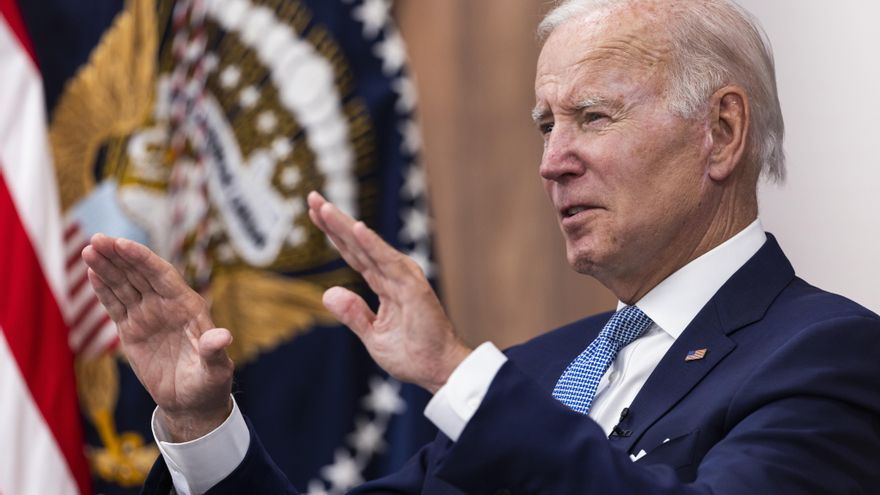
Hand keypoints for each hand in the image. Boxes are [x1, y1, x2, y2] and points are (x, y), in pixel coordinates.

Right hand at [82, 234, 232, 441]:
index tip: (122, 244)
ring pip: (125, 285)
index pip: (162, 275)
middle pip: (140, 274)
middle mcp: (167, 306)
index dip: (142, 259)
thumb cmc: (209, 384)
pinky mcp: (133, 329)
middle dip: (120, 256)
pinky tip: (92, 272)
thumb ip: (214, 351)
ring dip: (107, 267)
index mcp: (189, 307)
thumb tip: (222, 337)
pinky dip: (104, 289)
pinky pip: (116, 304)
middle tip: (96, 239)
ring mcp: (149, 316)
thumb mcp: (215, 369)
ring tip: (88, 249)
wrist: (192, 402)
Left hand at [307, 192, 471, 392]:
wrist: (437, 370)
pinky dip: (372, 245)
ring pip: (368, 247)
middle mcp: (393, 275)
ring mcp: (404, 279)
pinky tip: (356, 228)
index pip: (353, 254)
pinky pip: (388, 262)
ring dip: (346, 226)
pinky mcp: (413, 287)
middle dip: (334, 220)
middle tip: (312, 197)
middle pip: (357, 244)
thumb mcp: (373, 336)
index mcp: (384, 285)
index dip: (334, 234)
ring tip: (323, 207)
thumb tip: (328, 292)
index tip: (313, 213)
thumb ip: (353, 313)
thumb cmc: (412, 354)